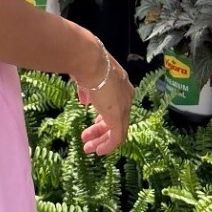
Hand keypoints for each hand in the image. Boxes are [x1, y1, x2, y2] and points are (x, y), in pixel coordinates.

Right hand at [63, 22, 133, 157]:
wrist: (88, 60)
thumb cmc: (84, 64)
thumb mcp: (86, 79)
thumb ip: (87, 92)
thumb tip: (84, 101)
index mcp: (121, 85)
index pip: (116, 106)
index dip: (104, 118)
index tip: (92, 125)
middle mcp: (126, 96)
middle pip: (117, 120)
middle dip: (101, 132)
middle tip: (88, 141)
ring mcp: (123, 107)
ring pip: (118, 131)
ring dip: (102, 141)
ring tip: (89, 148)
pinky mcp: (117, 117)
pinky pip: (117, 138)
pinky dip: (108, 146)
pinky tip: (98, 151)